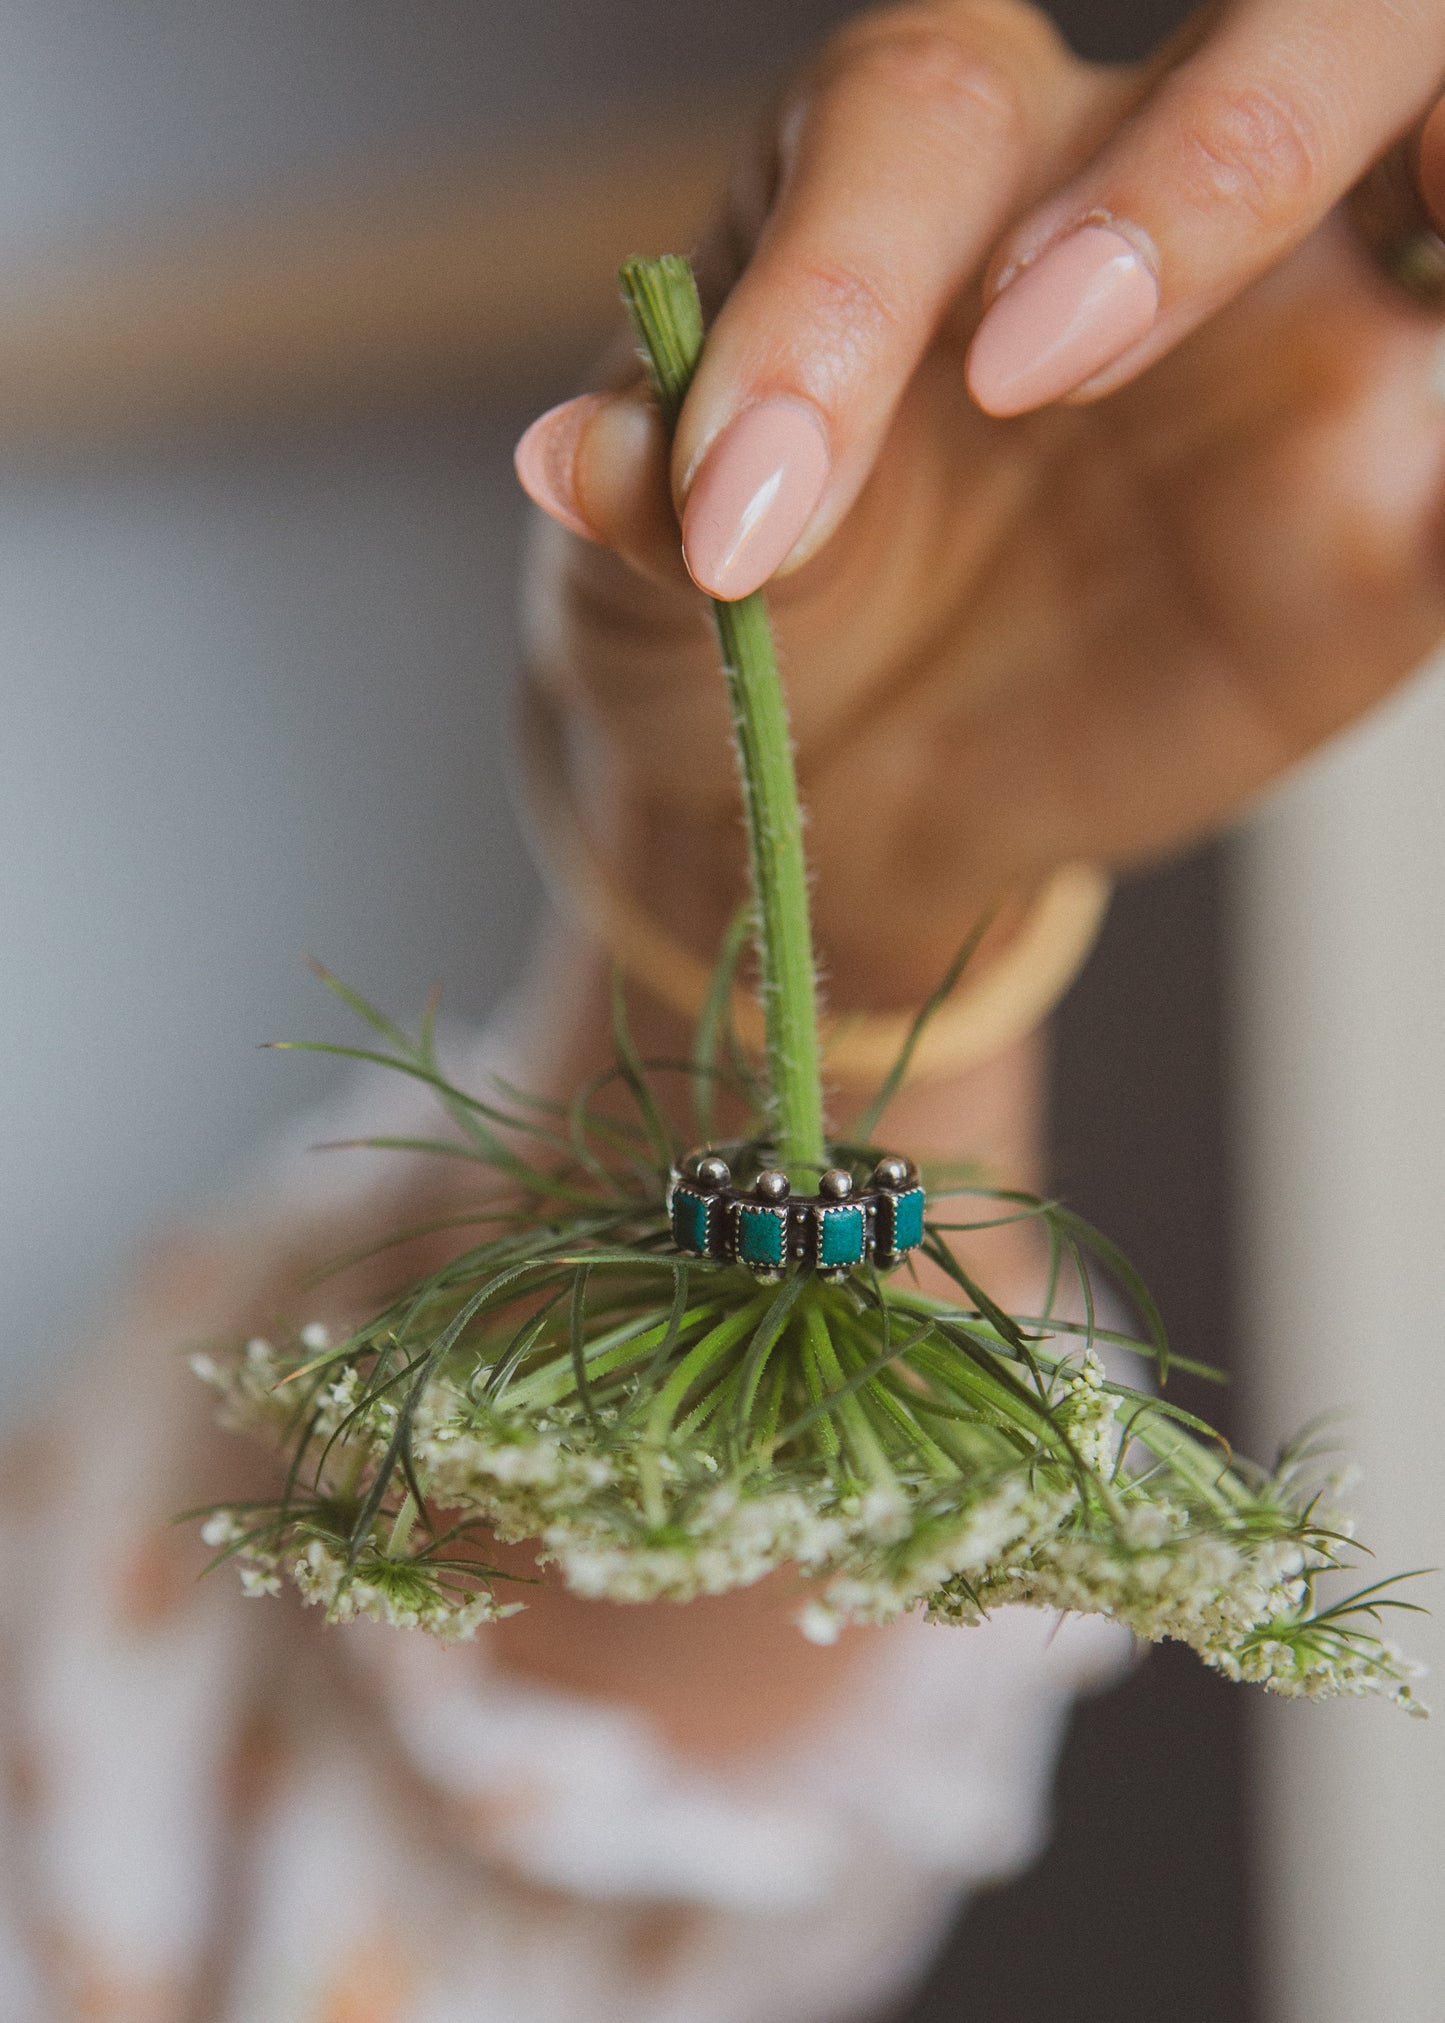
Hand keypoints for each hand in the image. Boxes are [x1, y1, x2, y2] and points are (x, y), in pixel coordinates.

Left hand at [516, 0, 1444, 1008]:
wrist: (851, 771)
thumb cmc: (746, 623)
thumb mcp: (651, 583)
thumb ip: (643, 503)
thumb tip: (587, 459)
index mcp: (922, 162)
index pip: (918, 132)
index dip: (831, 299)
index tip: (740, 522)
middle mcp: (1135, 195)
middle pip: (1280, 31)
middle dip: (1195, 166)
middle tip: (1032, 367)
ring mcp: (1297, 336)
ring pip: (1435, 153)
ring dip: (1427, 184)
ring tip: (1394, 318)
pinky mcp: (1388, 507)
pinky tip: (1431, 509)